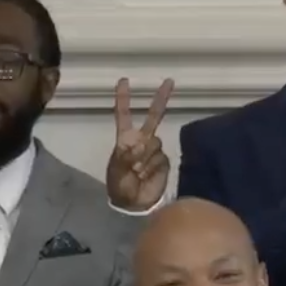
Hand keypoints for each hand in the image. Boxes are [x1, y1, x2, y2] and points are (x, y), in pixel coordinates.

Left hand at [105, 78, 173, 211]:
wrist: (134, 204)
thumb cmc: (119, 185)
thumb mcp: (116, 170)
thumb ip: (126, 156)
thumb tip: (140, 144)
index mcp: (125, 139)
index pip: (124, 115)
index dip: (123, 98)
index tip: (123, 81)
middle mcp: (142, 141)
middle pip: (153, 116)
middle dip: (161, 98)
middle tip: (169, 81)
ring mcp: (154, 150)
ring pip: (154, 143)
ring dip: (144, 159)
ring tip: (136, 173)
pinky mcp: (164, 162)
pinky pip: (160, 158)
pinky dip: (152, 168)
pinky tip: (145, 177)